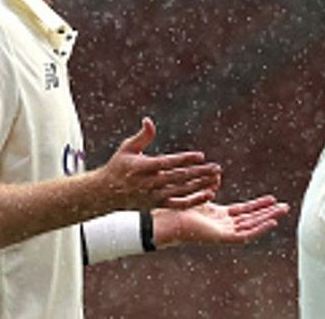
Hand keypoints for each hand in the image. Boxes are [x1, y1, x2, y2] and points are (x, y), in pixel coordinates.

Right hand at [98, 118, 220, 211]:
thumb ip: (142, 136)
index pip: (168, 163)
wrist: (107, 193)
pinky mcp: (158, 205)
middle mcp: (150, 183)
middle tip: (217, 167)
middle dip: (199, 172)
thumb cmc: (118, 166)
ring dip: (200, 185)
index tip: (201, 155)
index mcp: (143, 167)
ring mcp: (154, 196)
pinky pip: (180, 204)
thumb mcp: (127, 148)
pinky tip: (208, 194)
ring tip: (216, 178)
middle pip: (179, 177)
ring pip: (182, 191)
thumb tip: (149, 120)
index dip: (184, 159)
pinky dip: (195, 201)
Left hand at [155, 195, 289, 247]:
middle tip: (286, 206)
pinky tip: (271, 222)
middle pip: (251, 219)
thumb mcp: (195, 193)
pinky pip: (246, 235)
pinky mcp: (223, 239)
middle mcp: (223, 226)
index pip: (243, 212)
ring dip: (268, 218)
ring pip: (252, 227)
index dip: (258, 205)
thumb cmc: (174, 209)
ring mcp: (224, 233)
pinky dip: (259, 229)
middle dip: (268, 212)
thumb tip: (217, 174)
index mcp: (217, 217)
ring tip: (283, 210)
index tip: (272, 198)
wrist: (165, 220)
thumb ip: (208, 185)